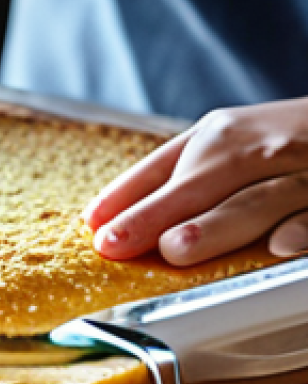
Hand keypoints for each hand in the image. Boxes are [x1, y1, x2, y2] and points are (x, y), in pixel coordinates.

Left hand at [85, 97, 307, 264]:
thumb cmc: (278, 147)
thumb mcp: (222, 146)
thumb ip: (161, 179)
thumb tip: (98, 217)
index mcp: (222, 135)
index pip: (167, 165)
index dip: (130, 199)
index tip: (96, 231)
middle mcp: (262, 148)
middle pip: (205, 180)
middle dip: (159, 214)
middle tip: (120, 243)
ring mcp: (304, 173)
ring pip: (259, 200)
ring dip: (218, 225)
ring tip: (177, 248)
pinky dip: (302, 230)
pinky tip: (278, 247)